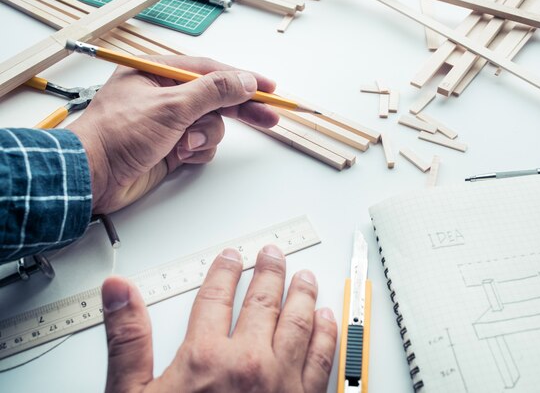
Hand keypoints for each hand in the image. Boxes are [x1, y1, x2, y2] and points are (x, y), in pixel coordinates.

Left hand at [68, 56, 278, 213]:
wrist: (94, 176)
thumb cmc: (118, 134)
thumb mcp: (171, 106)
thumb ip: (212, 92)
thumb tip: (243, 81)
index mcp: (159, 72)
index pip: (211, 70)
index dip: (242, 79)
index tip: (268, 88)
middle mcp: (166, 95)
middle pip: (216, 98)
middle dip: (240, 109)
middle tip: (269, 117)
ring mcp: (170, 123)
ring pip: (211, 125)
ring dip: (205, 137)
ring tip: (185, 145)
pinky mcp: (171, 146)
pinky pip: (202, 146)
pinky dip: (197, 152)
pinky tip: (180, 156)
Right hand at [101, 244, 337, 392]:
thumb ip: (127, 340)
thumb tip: (118, 290)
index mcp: (207, 357)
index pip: (218, 295)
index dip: (225, 270)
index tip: (231, 257)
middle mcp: (250, 363)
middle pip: (265, 300)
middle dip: (269, 271)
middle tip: (273, 254)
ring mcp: (283, 382)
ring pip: (299, 320)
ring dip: (302, 293)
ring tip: (303, 275)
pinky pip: (323, 358)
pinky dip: (326, 333)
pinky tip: (325, 319)